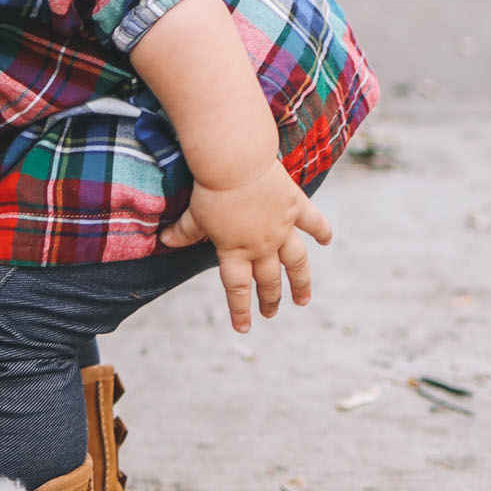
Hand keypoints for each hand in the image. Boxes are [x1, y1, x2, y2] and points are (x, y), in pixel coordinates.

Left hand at [160, 158, 330, 333]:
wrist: (236, 162)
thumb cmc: (211, 188)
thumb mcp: (194, 214)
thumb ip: (184, 232)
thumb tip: (164, 242)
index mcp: (234, 250)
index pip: (237, 289)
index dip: (240, 310)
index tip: (244, 328)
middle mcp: (262, 245)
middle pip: (268, 280)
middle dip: (269, 300)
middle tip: (271, 313)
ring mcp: (282, 228)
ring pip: (296, 263)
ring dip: (301, 283)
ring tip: (303, 299)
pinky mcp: (296, 207)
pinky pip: (314, 223)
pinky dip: (322, 232)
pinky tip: (327, 241)